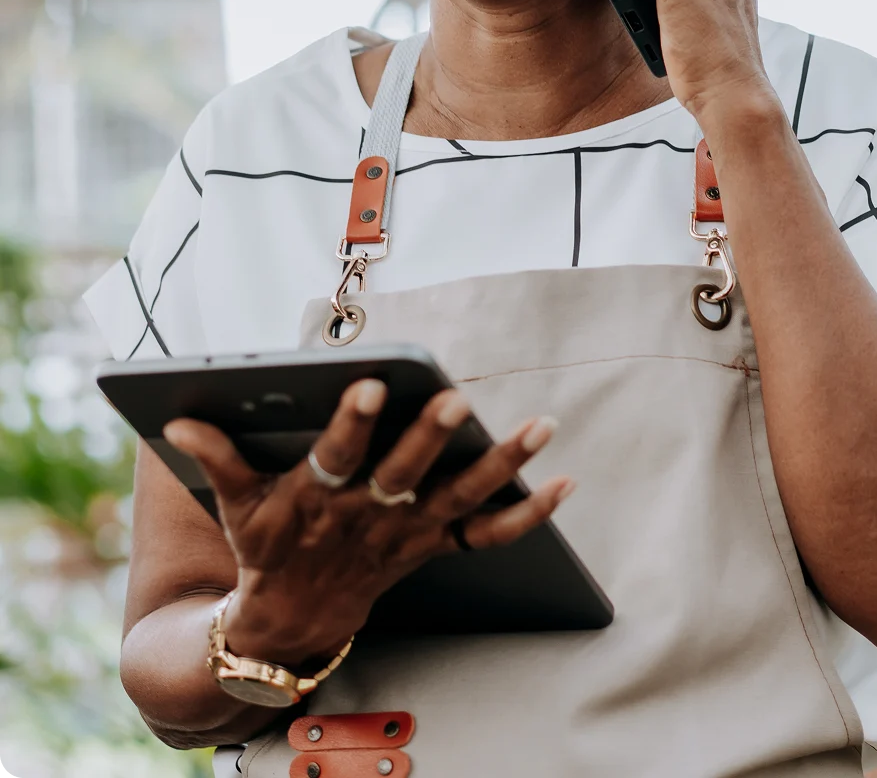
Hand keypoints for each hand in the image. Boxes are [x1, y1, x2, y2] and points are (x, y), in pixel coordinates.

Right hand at [163, 380, 570, 664]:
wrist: (292, 623)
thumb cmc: (266, 547)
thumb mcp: (236, 506)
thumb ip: (217, 458)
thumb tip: (180, 415)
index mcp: (318, 500)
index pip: (336, 458)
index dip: (351, 425)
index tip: (367, 385)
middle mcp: (369, 517)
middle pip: (405, 475)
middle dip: (429, 437)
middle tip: (456, 397)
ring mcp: (407, 534)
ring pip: (460, 498)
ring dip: (502, 464)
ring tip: (542, 426)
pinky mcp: (434, 546)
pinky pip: (488, 535)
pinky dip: (527, 513)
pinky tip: (562, 481)